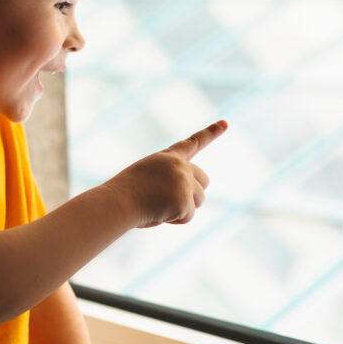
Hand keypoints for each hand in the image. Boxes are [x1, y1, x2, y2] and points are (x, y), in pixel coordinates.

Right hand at [105, 120, 227, 227]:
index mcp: (168, 157)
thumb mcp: (147, 179)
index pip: (193, 143)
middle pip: (204, 180)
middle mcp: (179, 165)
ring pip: (199, 200)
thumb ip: (169, 181)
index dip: (210, 133)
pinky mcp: (184, 200)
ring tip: (158, 206)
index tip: (225, 123)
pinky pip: (188, 216)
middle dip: (193, 193)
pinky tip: (158, 214)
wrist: (117, 203)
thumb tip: (184, 203)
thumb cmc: (124, 195)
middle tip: (168, 201)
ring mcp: (183, 181)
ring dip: (183, 208)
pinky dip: (175, 219)